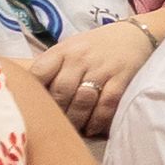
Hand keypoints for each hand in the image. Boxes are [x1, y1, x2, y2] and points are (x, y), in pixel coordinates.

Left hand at [35, 20, 156, 132]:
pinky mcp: (121, 78)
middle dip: (57, 114)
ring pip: (82, 101)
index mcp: (62, 51)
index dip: (33, 95)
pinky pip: (106, 104)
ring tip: (74, 130)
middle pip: (61, 92)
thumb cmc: (94, 47)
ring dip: (76, 120)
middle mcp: (80, 58)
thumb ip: (52, 68)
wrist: (134, 35)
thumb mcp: (70, 49)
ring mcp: (101, 68)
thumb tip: (30, 97)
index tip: (34, 109)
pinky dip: (98, 120)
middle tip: (56, 127)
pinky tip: (92, 129)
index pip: (39, 73)